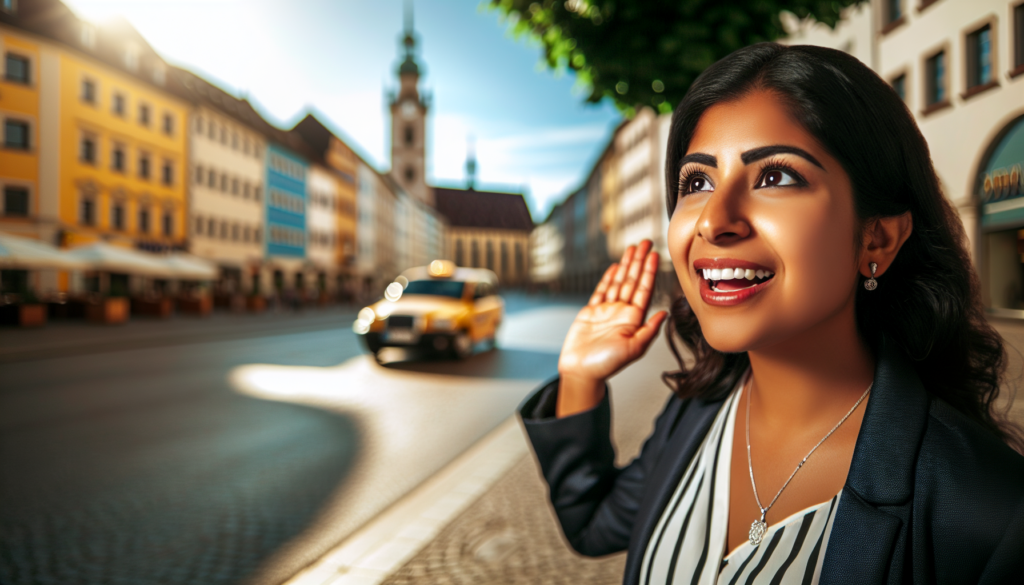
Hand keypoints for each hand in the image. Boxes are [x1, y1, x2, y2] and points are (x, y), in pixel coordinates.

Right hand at [557, 240, 667, 416]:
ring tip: (631, 248)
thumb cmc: (606, 365)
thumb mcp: (633, 349)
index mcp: (634, 320)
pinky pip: (601, 290)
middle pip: (632, 281)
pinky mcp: (591, 312)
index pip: (644, 290)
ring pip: (618, 282)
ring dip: (626, 265)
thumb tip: (664, 313)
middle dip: (639, 261)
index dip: (648, 271)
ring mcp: (606, 311)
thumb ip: (648, 330)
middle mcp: (622, 313)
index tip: (654, 254)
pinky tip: (615, 267)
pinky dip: (608, 278)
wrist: (580, 371)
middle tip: (645, 242)